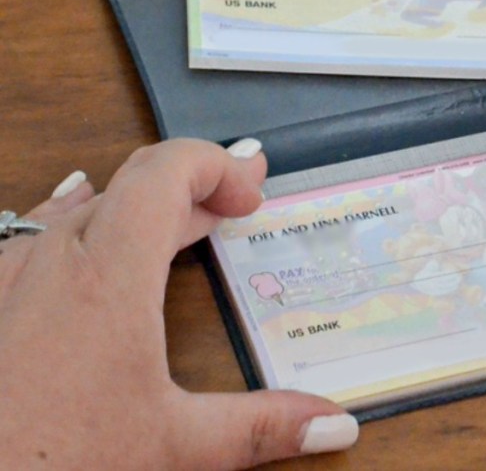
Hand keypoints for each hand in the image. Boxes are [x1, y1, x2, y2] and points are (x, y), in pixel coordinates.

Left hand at [0, 139, 357, 469]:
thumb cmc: (47, 459)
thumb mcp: (170, 446)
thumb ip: (259, 428)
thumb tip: (332, 423)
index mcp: (108, 276)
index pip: (166, 173)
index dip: (216, 165)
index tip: (252, 192)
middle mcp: (54, 259)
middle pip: (133, 183)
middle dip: (197, 182)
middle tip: (241, 193)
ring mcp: (9, 273)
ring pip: (85, 204)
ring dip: (141, 202)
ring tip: (180, 214)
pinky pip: (33, 226)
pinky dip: (77, 210)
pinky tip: (70, 207)